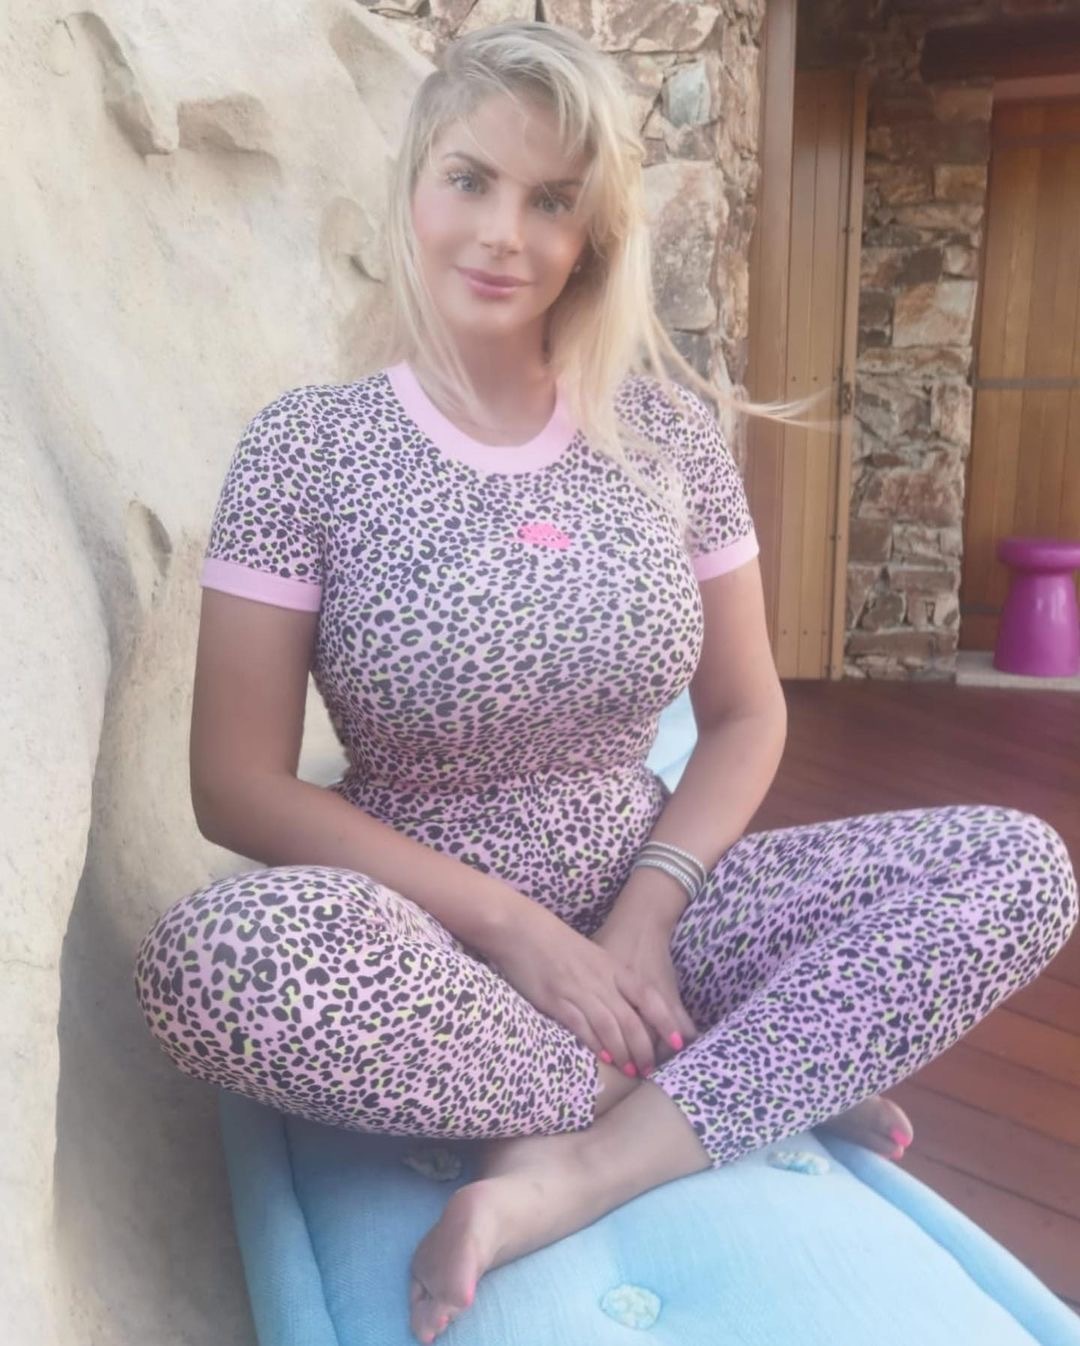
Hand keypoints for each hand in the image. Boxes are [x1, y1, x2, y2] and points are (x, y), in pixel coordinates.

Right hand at [486, 901, 696, 1077]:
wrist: (522, 928)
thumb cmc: (556, 943)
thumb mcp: (592, 956)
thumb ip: (609, 979)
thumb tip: (625, 1005)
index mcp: (612, 967)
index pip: (647, 997)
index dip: (665, 1021)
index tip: (678, 1042)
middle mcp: (600, 980)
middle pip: (631, 1019)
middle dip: (644, 1048)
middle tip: (650, 1068)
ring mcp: (578, 990)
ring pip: (610, 1026)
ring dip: (623, 1052)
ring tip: (631, 1071)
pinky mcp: (555, 1000)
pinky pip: (581, 1025)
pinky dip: (595, 1043)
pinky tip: (605, 1057)